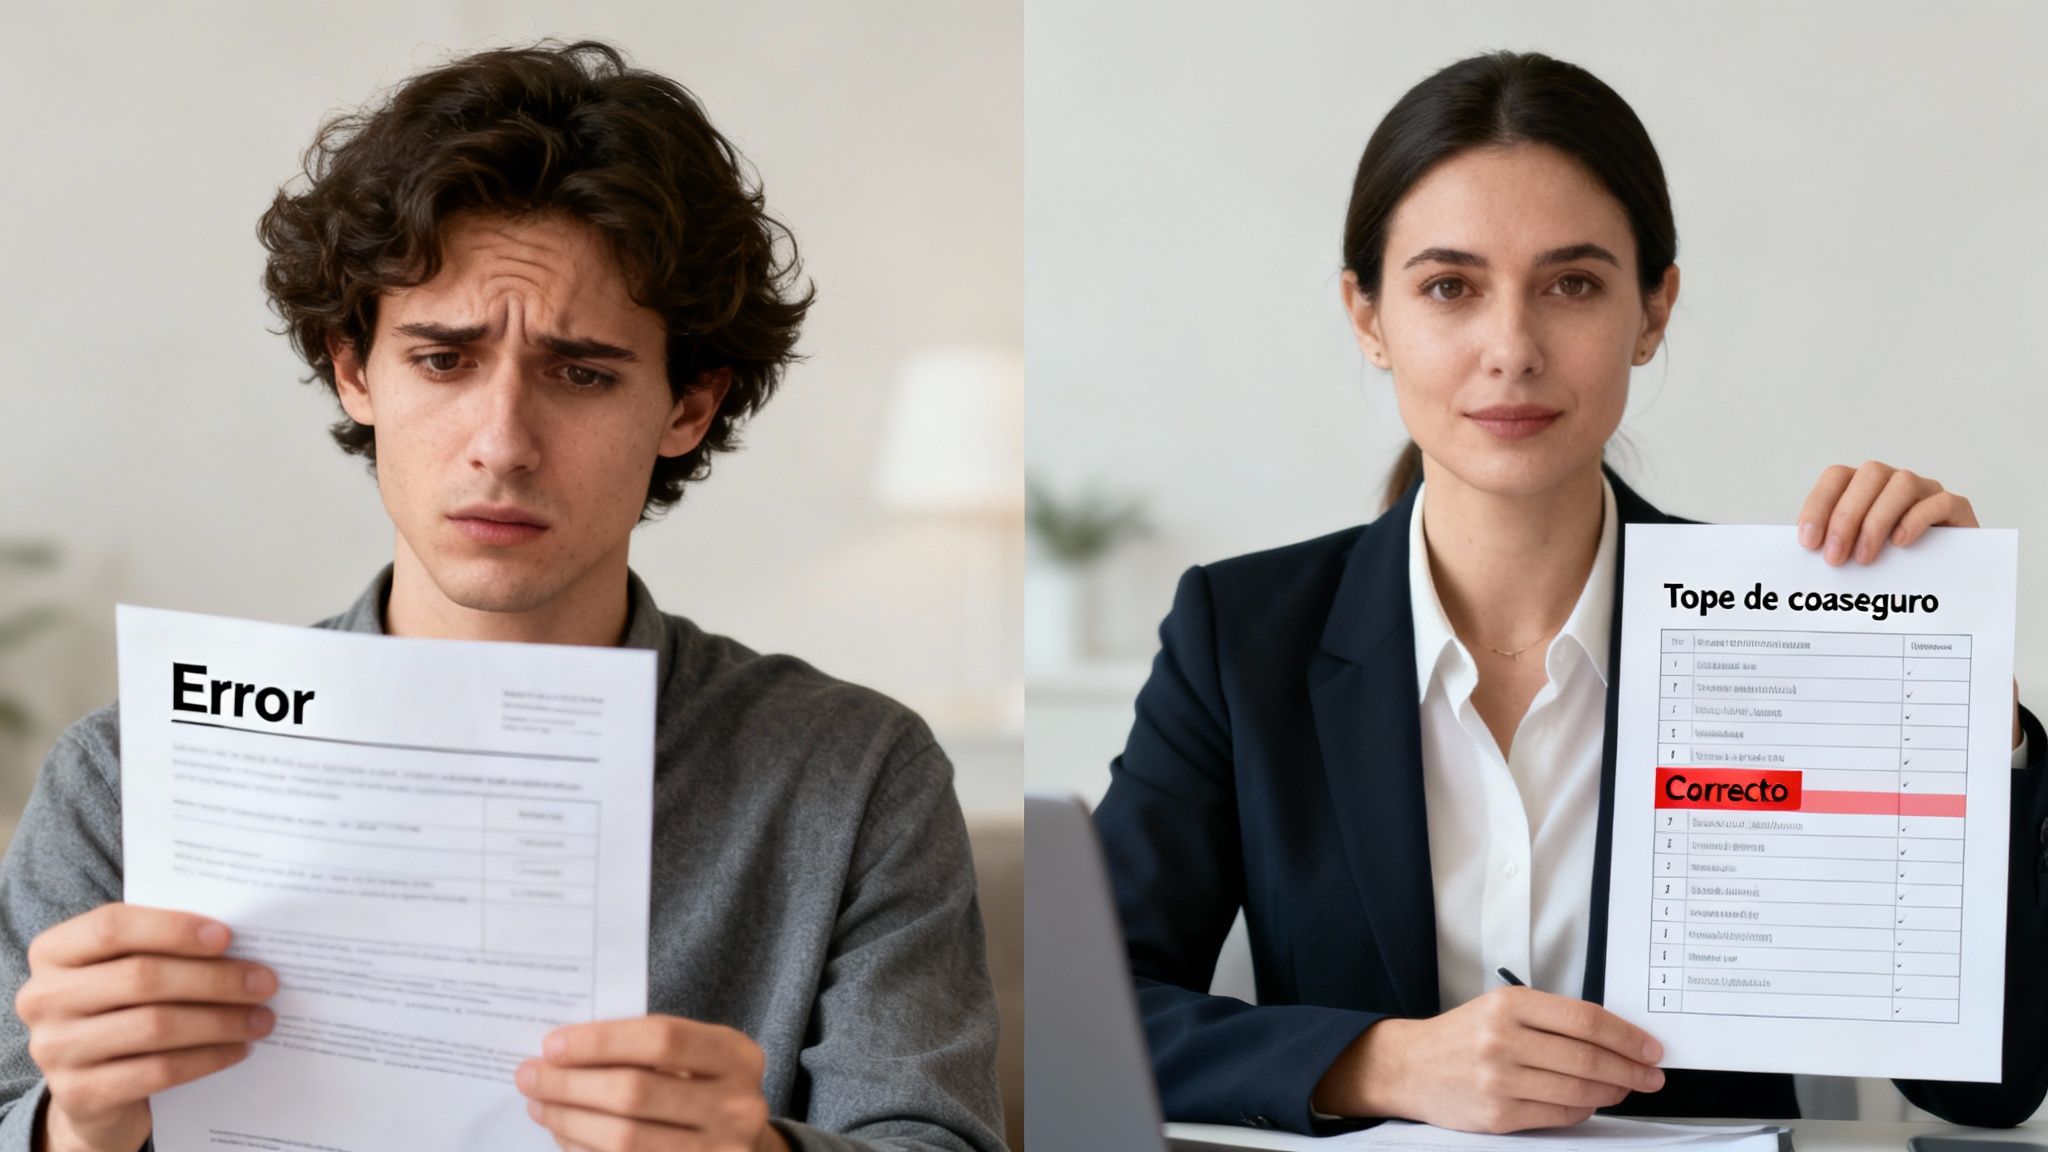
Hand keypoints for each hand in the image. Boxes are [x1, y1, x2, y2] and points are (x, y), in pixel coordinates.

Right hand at [15, 904, 277, 1151]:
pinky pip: (157, 1072)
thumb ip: (165, 948)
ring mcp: (54, 1048)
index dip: (173, 928)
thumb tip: (247, 937)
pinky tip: (238, 1050)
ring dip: (221, 1021)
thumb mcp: (130, 970)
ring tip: (263, 1019)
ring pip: (155, 1026)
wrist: (94, 1087)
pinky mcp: (78, 1093)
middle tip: (266, 982)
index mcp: (54, 951)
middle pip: (141, 977)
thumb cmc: (123, 1007)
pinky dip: (207, 1058)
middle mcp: (43, 997)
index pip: (112, 926)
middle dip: (215, 979)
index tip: (228, 936)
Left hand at [516, 1015, 784, 1151]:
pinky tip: (564, 1133)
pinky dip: (583, 1149)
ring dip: (568, 1120)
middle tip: (530, 1076)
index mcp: (738, 1056)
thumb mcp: (695, 1057)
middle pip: (636, 1091)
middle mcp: (738, 1106)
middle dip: (571, 1083)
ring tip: (539, 1104)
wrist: (742, 1144)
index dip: (602, 1041)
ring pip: (624, 1138)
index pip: (662, 1039)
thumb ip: (644, 1048)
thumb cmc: (703, 1088)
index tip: (552, 1044)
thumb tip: (562, 1053)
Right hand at [1310, 986, 1664, 1132]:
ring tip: (1625, 1088)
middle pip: (1588, 1058)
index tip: (1651, 1048)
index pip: (1586, 1020)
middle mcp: (1503, 1040)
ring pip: (1578, 1091)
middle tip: (1651, 1075)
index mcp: (1509, 1005)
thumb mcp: (1499, 1009)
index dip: (1627, 1037)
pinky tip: (1591, 1103)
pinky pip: (1558, 1116)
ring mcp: (1500, 1080)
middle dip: (1630, 1069)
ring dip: (1613, 1092)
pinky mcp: (1498, 1114)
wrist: (1409, 1066)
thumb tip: (1615, 1038)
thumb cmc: (1461, 1036)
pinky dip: (1583, 1111)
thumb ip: (1550, 1019)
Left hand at [1797, 461, 1975, 566]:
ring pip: (1903, 483)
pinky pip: (1940, 502)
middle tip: (1835, 557)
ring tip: (1864, 557)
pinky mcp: (1957, 509)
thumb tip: (1802, 553)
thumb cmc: (1886, 563)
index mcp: (1863, 485)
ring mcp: (1927, 491)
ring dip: (1877, 521)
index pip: (1836, 477)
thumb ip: (1831, 544)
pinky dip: (1917, 520)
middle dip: (1846, 517)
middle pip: (1869, 475)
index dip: (1819, 506)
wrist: (1940, 578)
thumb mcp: (1851, 551)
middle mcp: (1894, 481)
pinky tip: (1900, 543)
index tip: (1808, 542)